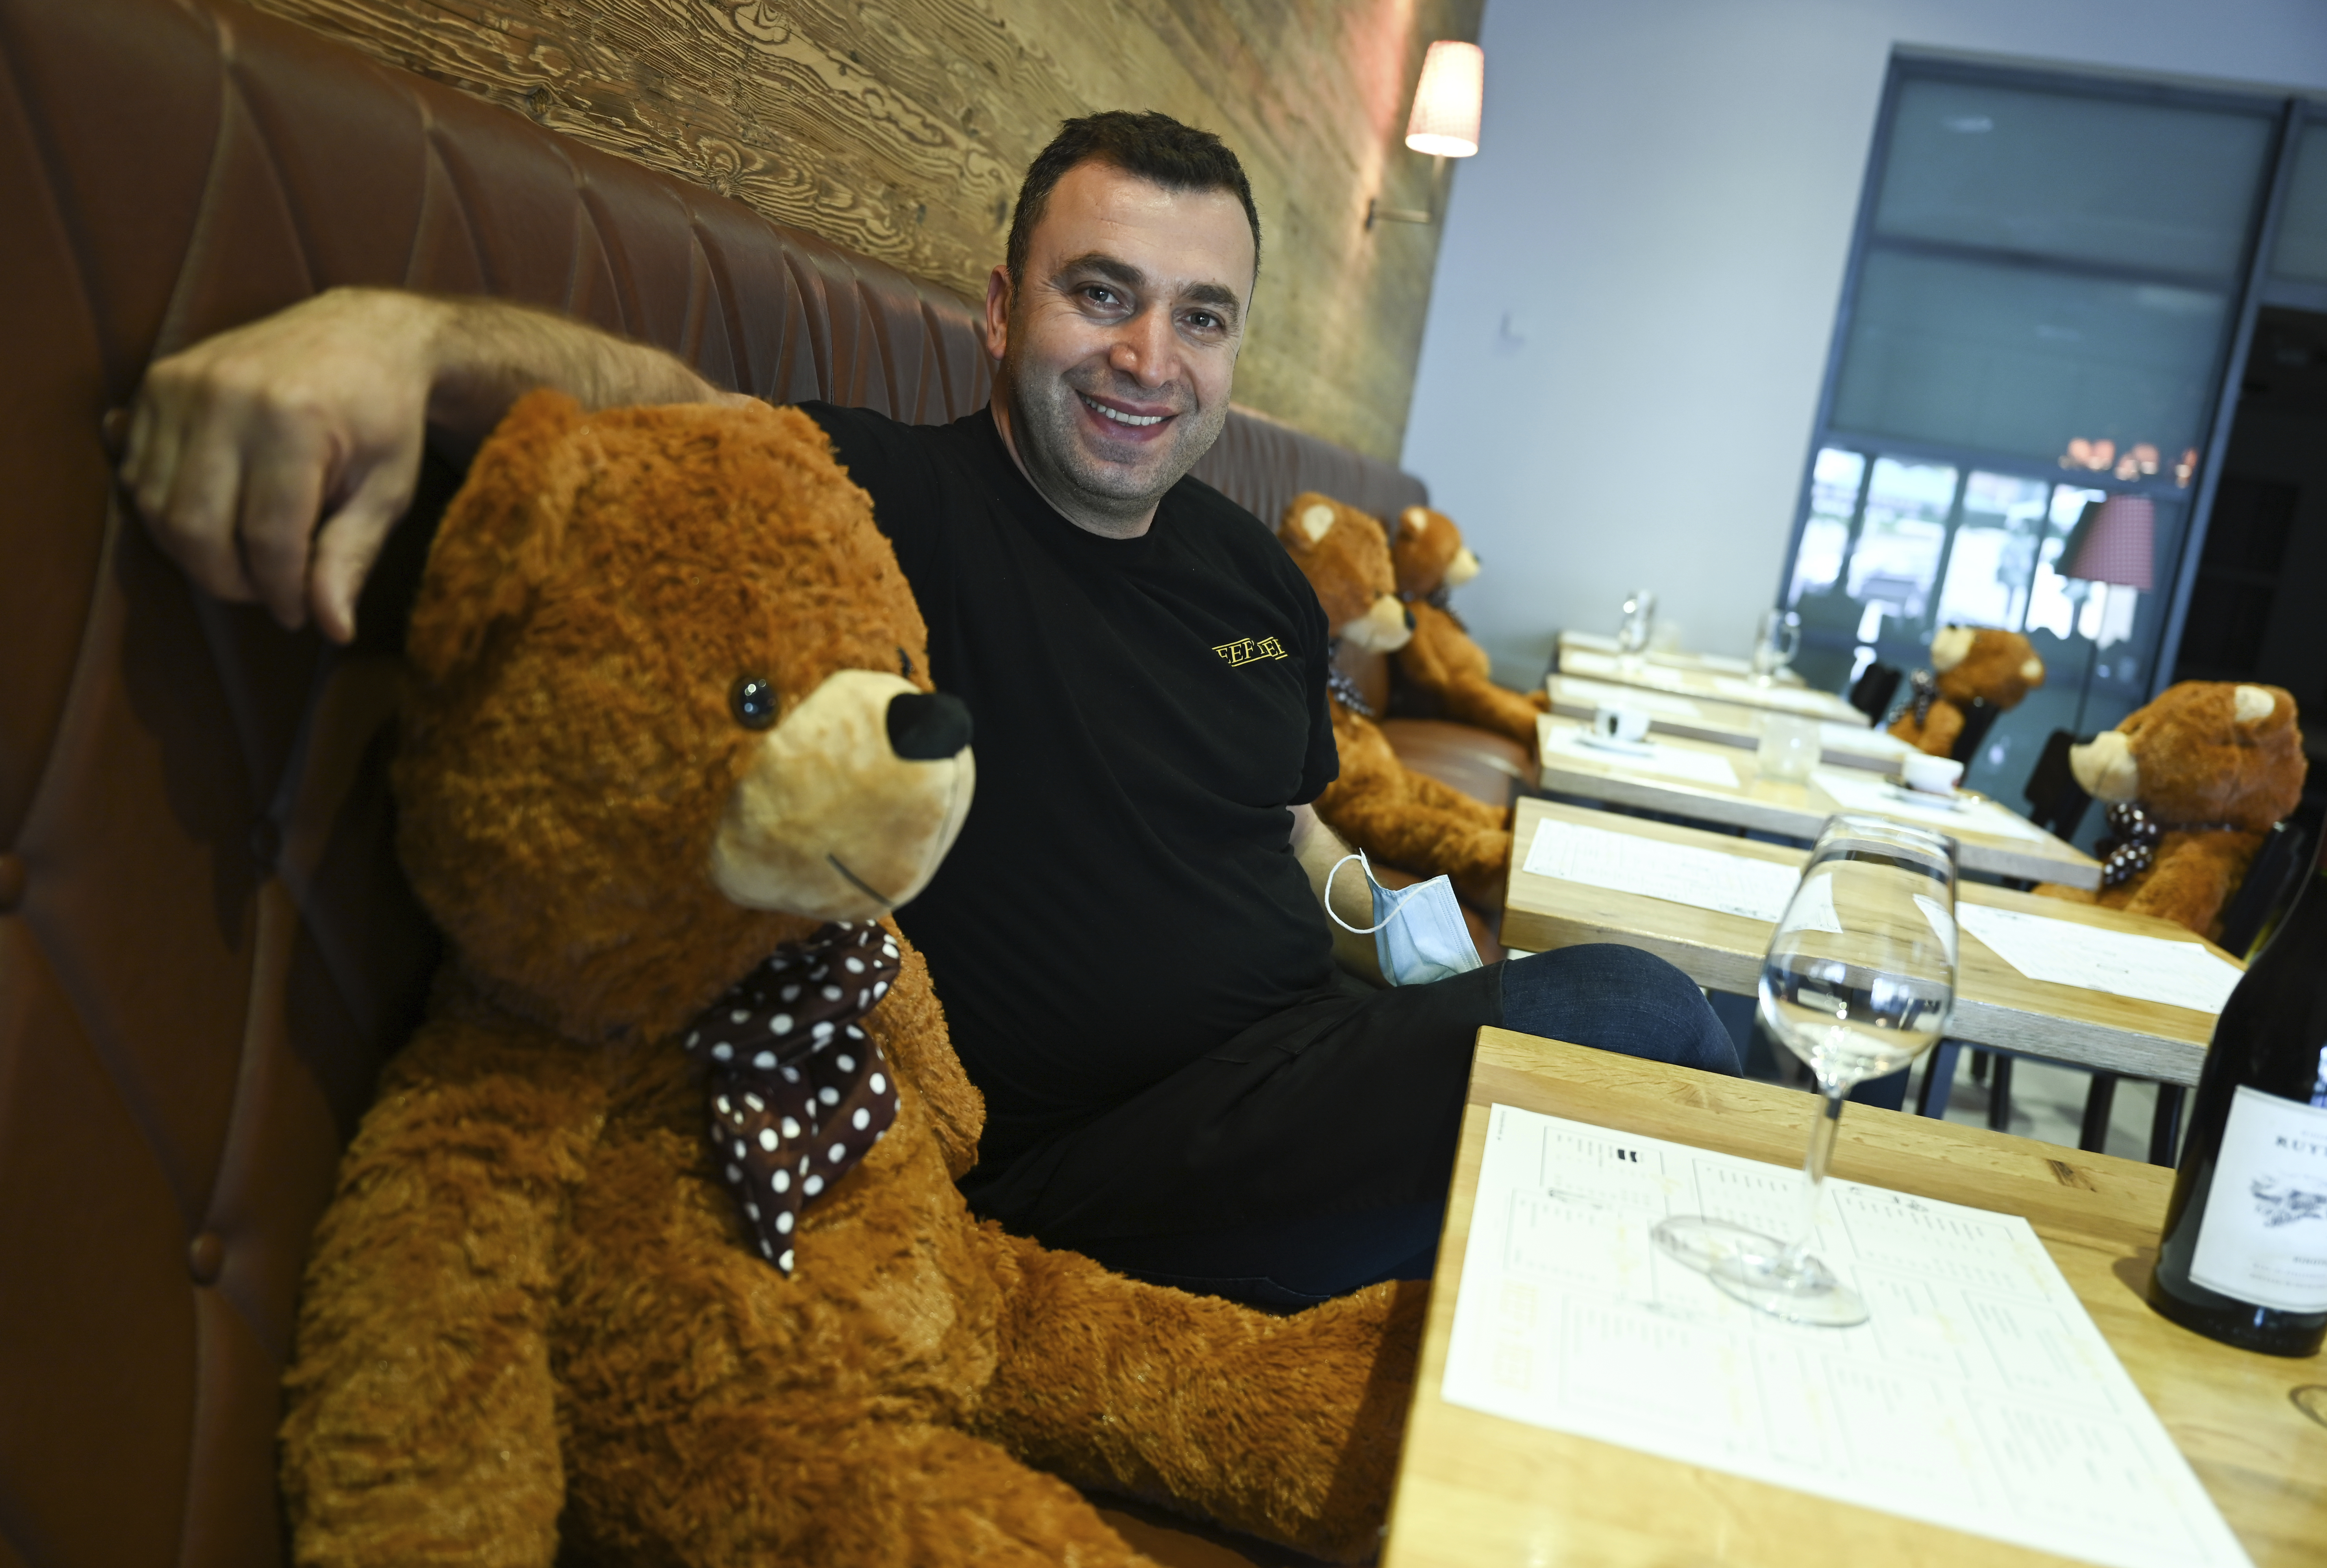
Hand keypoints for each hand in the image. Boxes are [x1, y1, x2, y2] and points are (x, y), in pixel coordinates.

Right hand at [117, 289, 447, 642]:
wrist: (365, 336)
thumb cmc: (384, 420)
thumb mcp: (386, 491)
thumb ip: (352, 558)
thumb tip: (333, 629)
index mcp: (293, 423)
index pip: (267, 540)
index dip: (280, 592)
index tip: (299, 614)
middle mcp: (227, 398)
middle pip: (196, 529)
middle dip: (230, 580)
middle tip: (268, 591)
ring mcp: (184, 384)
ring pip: (158, 508)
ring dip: (195, 553)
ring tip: (246, 557)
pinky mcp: (159, 381)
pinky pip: (138, 473)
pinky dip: (169, 512)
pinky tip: (217, 515)